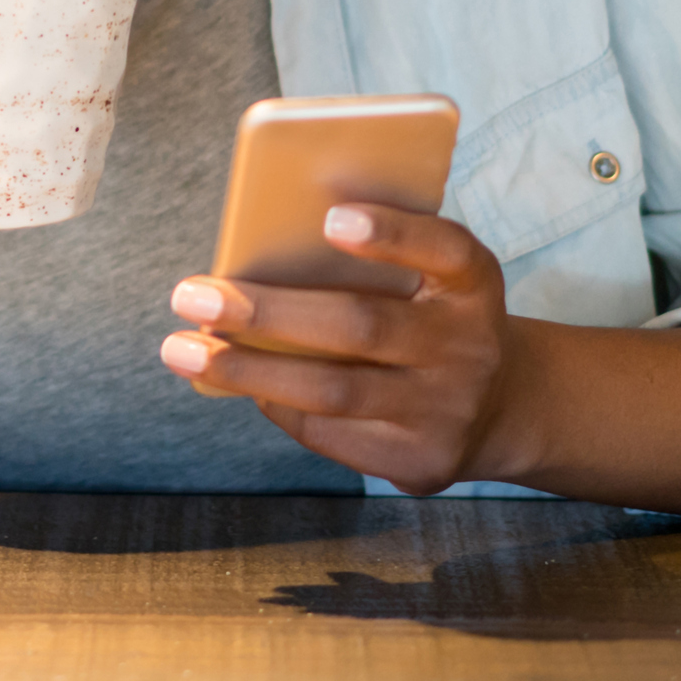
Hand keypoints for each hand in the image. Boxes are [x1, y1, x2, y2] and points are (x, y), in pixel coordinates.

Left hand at [156, 204, 526, 495]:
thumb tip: (257, 259)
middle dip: (266, 313)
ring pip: (333, 391)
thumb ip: (374, 261)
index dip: (392, 233)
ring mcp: (448, 410)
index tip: (330, 218)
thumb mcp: (427, 279)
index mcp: (473, 282)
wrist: (499, 407)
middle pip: (360, 325)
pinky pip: (330, 434)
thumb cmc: (430, 317)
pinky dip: (276, 405)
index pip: (444, 248)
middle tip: (191, 296)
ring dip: (247, 371)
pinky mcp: (422, 462)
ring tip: (182, 351)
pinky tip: (240, 384)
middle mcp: (470, 346)